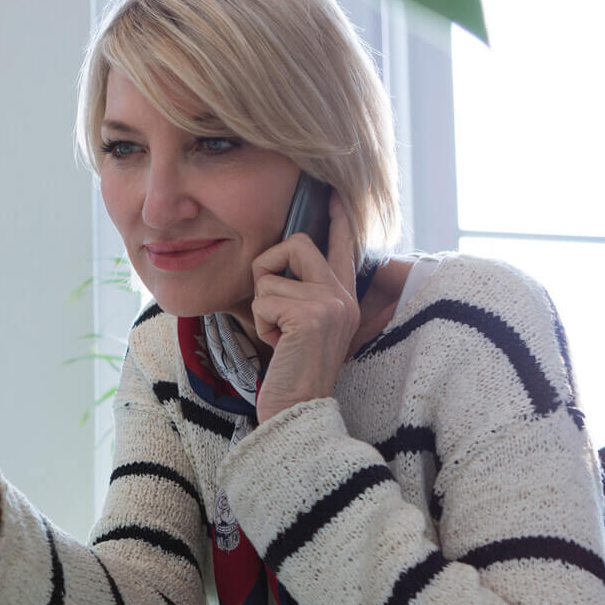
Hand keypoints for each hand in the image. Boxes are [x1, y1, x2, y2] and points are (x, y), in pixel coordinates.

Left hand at [249, 191, 361, 423]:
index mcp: (342, 297)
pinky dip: (262, 324)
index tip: (333, 194)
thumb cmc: (291, 373)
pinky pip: (265, 299)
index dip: (337, 219)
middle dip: (267, 268)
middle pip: (297, 242)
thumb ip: (297, 297)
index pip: (342, 247)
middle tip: (269, 305)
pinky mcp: (312, 314)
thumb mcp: (297, 328)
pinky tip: (279, 346)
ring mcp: (331, 303)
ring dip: (262, 309)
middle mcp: (342, 295)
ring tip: (279, 337)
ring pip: (271, 279)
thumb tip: (272, 271)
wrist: (299, 410)